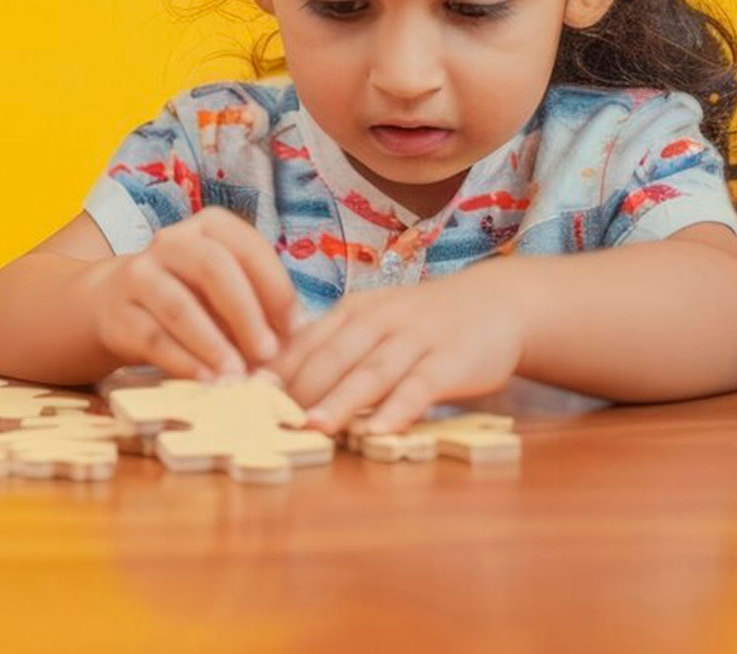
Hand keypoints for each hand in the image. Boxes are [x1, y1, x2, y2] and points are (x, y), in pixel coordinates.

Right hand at [84, 208, 298, 379]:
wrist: (112, 303)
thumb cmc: (188, 296)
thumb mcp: (222, 289)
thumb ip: (257, 304)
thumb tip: (297, 336)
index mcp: (207, 229)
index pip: (247, 247)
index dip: (276, 287)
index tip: (295, 328)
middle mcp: (171, 243)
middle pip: (212, 267)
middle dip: (245, 313)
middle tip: (268, 353)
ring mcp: (138, 274)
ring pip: (179, 305)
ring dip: (214, 344)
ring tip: (238, 376)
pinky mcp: (117, 312)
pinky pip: (152, 337)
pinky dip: (183, 362)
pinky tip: (205, 382)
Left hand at [273, 268, 522, 434]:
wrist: (495, 303)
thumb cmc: (421, 323)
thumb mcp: (373, 323)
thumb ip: (334, 348)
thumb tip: (278, 382)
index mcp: (351, 311)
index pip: (304, 342)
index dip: (273, 370)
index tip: (241, 397)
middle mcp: (378, 320)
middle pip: (331, 356)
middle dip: (297, 388)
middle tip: (266, 418)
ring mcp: (415, 339)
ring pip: (371, 371)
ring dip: (340, 401)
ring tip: (313, 427)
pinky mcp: (450, 361)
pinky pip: (420, 387)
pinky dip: (398, 410)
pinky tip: (378, 432)